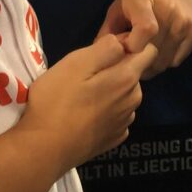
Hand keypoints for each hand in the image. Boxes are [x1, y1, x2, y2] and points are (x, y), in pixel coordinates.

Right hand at [20, 35, 156, 170]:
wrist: (44, 150)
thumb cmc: (57, 101)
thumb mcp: (76, 62)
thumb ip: (105, 48)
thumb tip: (123, 42)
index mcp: (126, 79)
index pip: (148, 51)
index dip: (129, 44)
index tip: (104, 50)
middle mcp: (133, 100)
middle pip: (134, 72)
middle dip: (116, 67)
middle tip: (85, 74)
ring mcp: (124, 122)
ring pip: (125, 93)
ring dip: (111, 89)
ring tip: (82, 95)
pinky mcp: (113, 138)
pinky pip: (117, 114)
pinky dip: (106, 110)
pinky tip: (85, 114)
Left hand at [95, 0, 191, 78]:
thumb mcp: (120, 3)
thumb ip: (108, 31)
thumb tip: (98, 57)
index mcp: (144, 2)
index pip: (145, 31)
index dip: (132, 46)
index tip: (125, 45)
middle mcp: (169, 12)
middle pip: (152, 55)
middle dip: (138, 62)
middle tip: (133, 55)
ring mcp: (186, 22)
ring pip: (165, 62)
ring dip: (152, 64)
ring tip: (146, 51)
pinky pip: (178, 59)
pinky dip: (167, 59)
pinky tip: (161, 46)